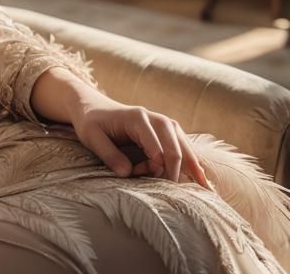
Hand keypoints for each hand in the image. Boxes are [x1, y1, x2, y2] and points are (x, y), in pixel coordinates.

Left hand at [68, 93, 216, 190]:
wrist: (92, 106)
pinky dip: (194, 164)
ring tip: (206, 192)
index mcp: (138, 118)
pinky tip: (205, 181)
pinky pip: (185, 148)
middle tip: (171, 191)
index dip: (156, 167)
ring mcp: (165, 123)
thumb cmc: (91, 122)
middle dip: (175, 170)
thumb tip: (127, 173)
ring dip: (189, 168)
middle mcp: (156, 118)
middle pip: (175, 147)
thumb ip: (108, 154)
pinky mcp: (168, 131)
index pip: (157, 147)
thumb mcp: (92, 137)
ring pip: (185, 147)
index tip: (147, 178)